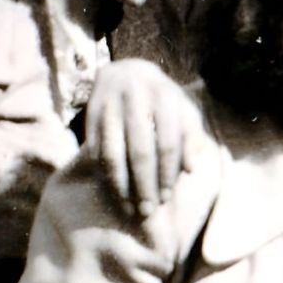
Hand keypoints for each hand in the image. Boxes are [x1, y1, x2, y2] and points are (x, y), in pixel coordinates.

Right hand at [86, 59, 208, 217]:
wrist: (128, 71)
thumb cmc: (163, 101)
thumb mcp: (183, 112)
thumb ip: (191, 138)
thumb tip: (190, 169)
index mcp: (166, 97)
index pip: (168, 143)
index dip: (167, 174)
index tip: (165, 198)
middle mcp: (137, 97)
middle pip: (140, 151)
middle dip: (144, 185)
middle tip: (147, 211)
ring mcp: (111, 104)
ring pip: (113, 153)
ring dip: (120, 185)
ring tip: (127, 208)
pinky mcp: (92, 111)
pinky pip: (95, 149)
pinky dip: (102, 173)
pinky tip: (111, 191)